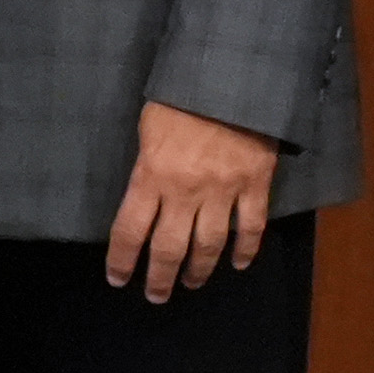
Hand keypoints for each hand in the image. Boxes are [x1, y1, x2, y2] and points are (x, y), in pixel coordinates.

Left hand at [101, 101, 282, 302]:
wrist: (231, 77)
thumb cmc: (180, 95)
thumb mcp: (148, 128)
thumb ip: (146, 166)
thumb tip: (144, 197)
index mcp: (151, 175)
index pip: (130, 231)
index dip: (122, 261)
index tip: (118, 279)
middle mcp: (185, 192)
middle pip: (169, 249)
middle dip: (160, 278)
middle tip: (156, 295)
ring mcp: (223, 191)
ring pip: (209, 246)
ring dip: (199, 270)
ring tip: (191, 282)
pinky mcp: (255, 185)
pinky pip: (250, 228)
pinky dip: (245, 250)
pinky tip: (238, 264)